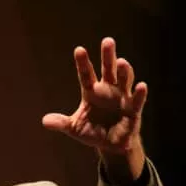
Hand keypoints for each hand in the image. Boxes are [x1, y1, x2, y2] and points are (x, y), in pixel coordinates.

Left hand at [42, 37, 145, 154]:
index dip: (83, 63)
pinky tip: (141, 86)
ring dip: (124, 71)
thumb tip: (45, 121)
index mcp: (91, 92)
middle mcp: (108, 90)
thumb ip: (61, 123)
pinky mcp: (134, 110)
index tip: (79, 50)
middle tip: (107, 41)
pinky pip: (137, 100)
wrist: (111, 144)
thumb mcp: (74, 128)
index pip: (86, 74)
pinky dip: (140, 93)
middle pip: (108, 69)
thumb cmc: (93, 131)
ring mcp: (122, 98)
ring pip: (124, 80)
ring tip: (121, 61)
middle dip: (108, 56)